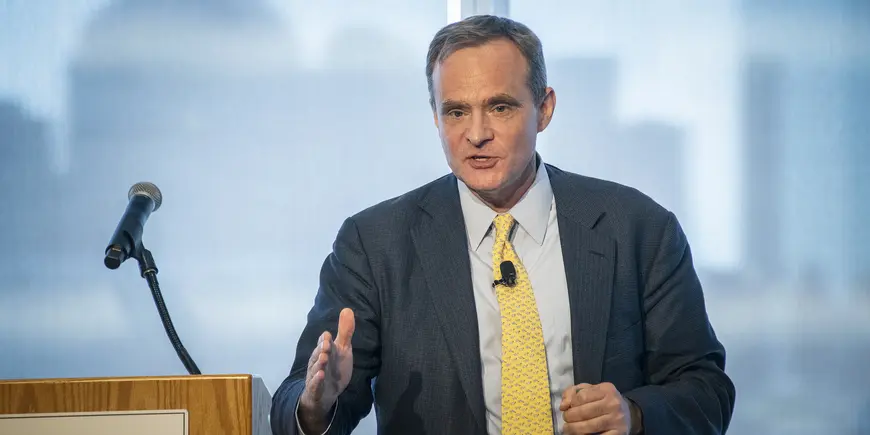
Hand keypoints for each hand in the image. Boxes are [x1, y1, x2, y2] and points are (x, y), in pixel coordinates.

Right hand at [298, 308, 354, 431]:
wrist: (326, 393)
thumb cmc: (335, 367)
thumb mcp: (342, 349)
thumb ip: (345, 332)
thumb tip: (348, 309)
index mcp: (324, 351)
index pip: (323, 342)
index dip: (325, 340)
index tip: (329, 336)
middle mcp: (318, 361)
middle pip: (318, 353)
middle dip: (321, 349)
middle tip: (326, 344)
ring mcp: (315, 375)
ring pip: (315, 368)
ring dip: (318, 363)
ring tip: (323, 358)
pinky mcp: (316, 388)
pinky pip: (315, 384)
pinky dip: (316, 380)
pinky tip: (320, 376)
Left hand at [560, 382, 632, 434]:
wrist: (627, 414)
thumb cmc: (603, 400)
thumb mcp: (590, 391)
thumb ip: (573, 393)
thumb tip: (563, 405)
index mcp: (606, 390)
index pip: (582, 397)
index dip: (571, 403)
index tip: (568, 407)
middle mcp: (613, 404)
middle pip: (584, 412)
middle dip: (569, 417)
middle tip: (566, 419)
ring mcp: (617, 420)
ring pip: (589, 426)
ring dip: (574, 429)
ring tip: (568, 429)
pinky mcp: (618, 433)